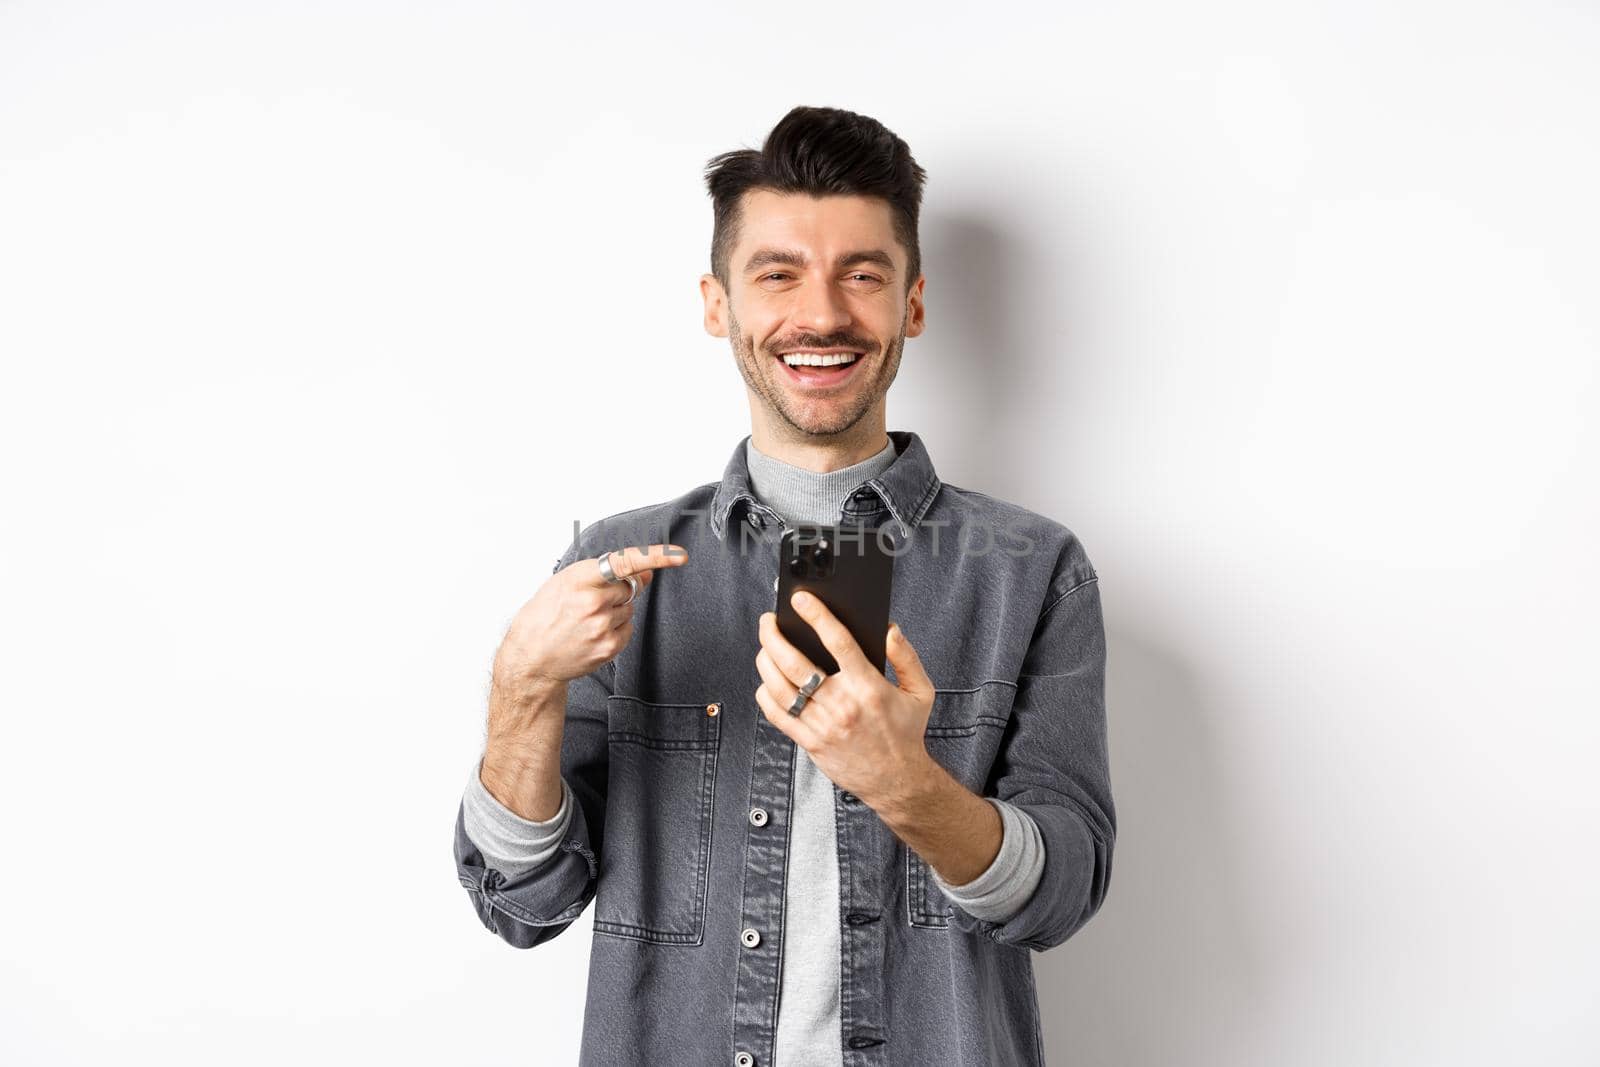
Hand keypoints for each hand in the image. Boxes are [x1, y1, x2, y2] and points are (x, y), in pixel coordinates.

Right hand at [493, 543, 688, 697]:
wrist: (531, 657)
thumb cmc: (545, 616)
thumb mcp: (566, 582)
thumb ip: (606, 574)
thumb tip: (646, 573)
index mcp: (578, 579)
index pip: (625, 562)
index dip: (655, 557)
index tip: (677, 555)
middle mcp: (592, 601)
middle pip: (630, 587)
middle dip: (619, 590)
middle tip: (593, 601)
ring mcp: (602, 626)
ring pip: (629, 608)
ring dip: (615, 611)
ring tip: (586, 621)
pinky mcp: (609, 646)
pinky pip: (628, 628)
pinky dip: (615, 629)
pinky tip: (592, 633)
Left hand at [755, 590, 936, 807]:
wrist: (896, 781)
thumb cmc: (905, 735)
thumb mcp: (921, 692)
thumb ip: (906, 656)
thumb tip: (889, 630)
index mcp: (868, 687)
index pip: (838, 641)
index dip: (817, 615)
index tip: (802, 598)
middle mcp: (841, 705)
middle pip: (795, 663)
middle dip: (774, 635)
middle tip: (769, 620)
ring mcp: (821, 725)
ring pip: (779, 687)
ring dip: (765, 660)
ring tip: (764, 646)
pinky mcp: (809, 742)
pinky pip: (777, 714)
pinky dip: (765, 693)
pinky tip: (767, 680)